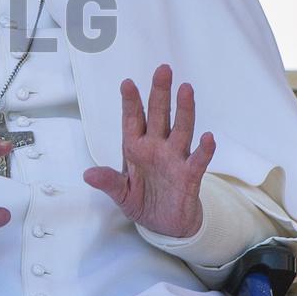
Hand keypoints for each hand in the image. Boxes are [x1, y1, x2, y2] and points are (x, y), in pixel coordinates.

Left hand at [83, 63, 215, 237]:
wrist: (166, 225)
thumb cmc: (143, 202)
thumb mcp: (121, 194)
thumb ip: (108, 182)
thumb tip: (88, 174)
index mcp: (135, 148)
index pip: (133, 120)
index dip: (130, 102)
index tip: (127, 83)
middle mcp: (156, 147)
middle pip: (159, 115)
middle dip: (160, 93)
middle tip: (163, 70)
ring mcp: (174, 158)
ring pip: (180, 129)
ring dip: (184, 110)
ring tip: (186, 89)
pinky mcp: (190, 175)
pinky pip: (198, 159)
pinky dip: (204, 149)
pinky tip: (208, 137)